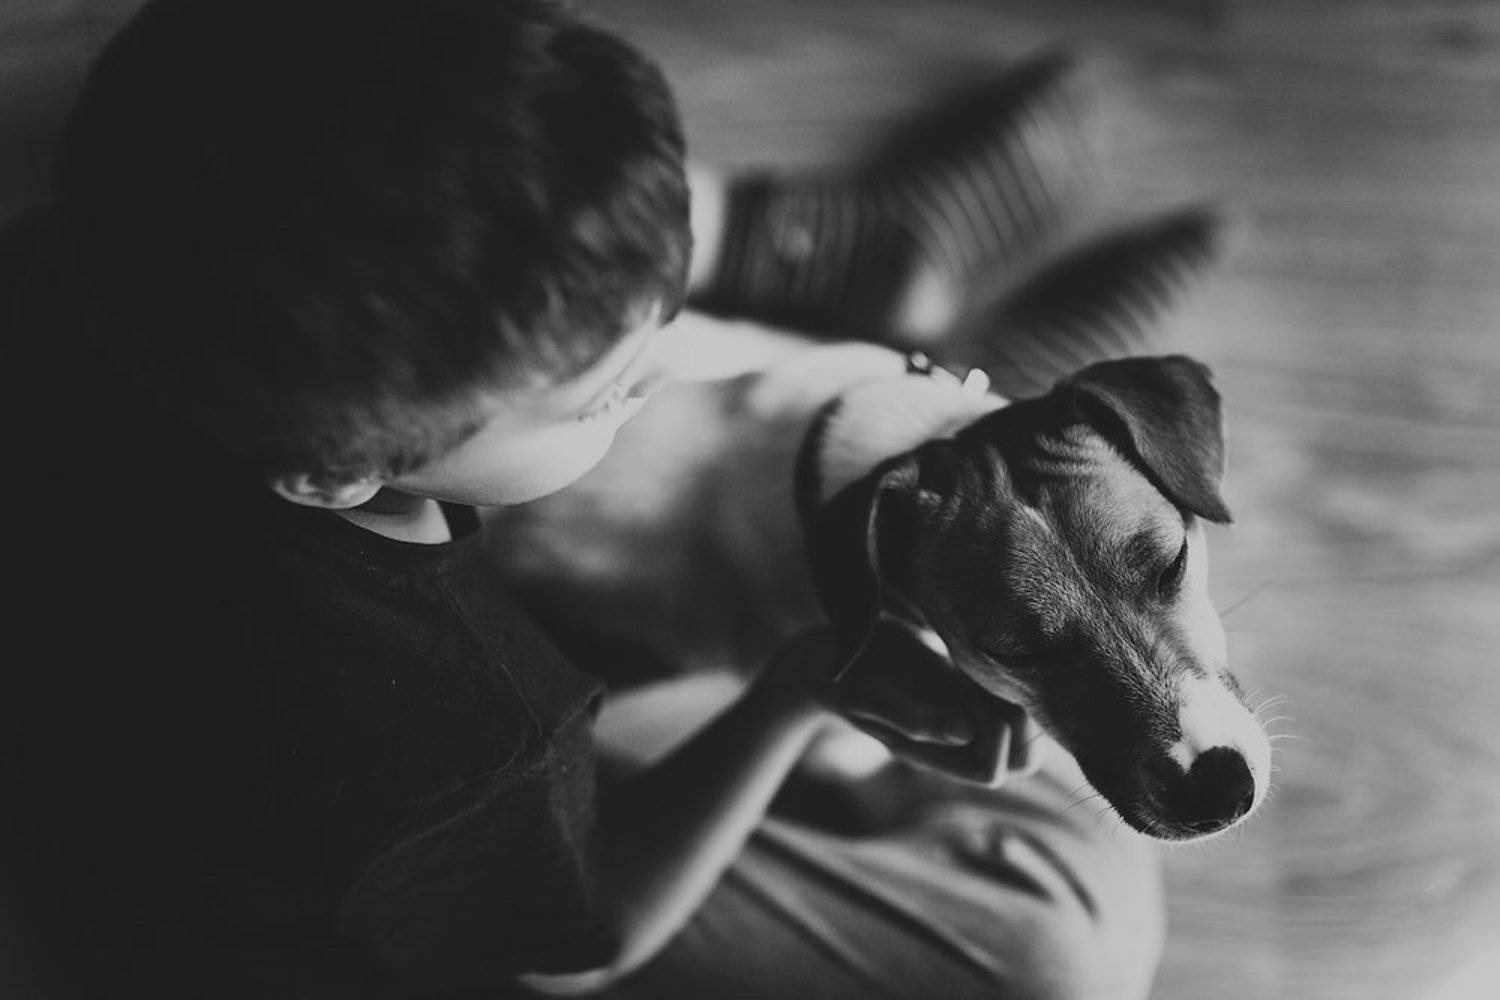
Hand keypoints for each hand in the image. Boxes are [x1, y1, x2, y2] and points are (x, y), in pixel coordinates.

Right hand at [769, 620, 1044, 784]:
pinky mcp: (967, 687)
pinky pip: (1012, 699)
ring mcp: (965, 715)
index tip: (969, 694)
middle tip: (994, 680)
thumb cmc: (843, 675)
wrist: (827, 658)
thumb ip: (912, 717)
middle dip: (1022, 722)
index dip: (995, 736)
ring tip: (991, 666)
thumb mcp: (868, 694)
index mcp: (933, 753)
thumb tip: (966, 733)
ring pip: (1024, 731)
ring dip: (1021, 698)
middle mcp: (956, 741)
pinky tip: (988, 653)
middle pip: (1022, 760)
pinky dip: (1011, 679)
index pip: (990, 770)